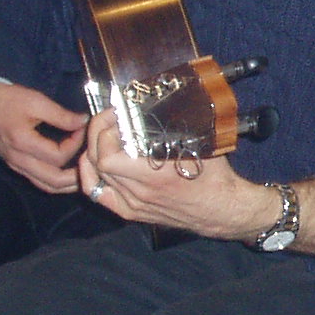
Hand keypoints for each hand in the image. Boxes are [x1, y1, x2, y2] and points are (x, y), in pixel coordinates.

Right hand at [0, 82, 87, 193]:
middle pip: (53, 180)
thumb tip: (84, 121)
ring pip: (45, 186)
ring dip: (67, 184)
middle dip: (77, 175)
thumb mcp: (35, 101)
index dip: (75, 144)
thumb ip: (61, 115)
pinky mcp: (15, 165)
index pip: (58, 156)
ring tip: (84, 172)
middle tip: (91, 162)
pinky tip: (68, 172)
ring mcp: (15, 165)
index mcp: (22, 142)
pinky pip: (38, 180)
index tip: (82, 129)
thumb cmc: (5, 99)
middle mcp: (18, 159)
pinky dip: (55, 181)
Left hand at [75, 111, 269, 237]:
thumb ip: (175, 125)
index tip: (116, 115)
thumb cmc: (215, 177)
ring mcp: (133, 205)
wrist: (223, 209)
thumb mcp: (199, 144)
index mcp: (153, 176)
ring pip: (95, 177)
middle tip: (109, 119)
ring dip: (94, 151)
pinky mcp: (132, 212)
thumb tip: (156, 102)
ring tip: (104, 134)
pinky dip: (91, 176)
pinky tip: (94, 163)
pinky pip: (100, 195)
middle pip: (96, 162)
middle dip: (97, 134)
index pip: (106, 156)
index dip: (104, 131)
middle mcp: (139, 193)